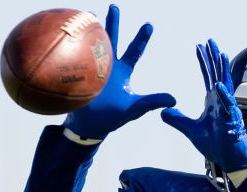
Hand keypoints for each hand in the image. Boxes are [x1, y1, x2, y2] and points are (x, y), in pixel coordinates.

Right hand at [63, 4, 175, 139]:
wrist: (89, 126)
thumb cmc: (113, 118)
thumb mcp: (135, 108)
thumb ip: (153, 101)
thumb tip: (175, 99)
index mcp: (123, 71)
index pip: (134, 51)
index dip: (141, 39)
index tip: (149, 25)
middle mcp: (108, 65)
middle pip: (112, 40)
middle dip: (113, 23)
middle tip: (114, 7)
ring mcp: (92, 67)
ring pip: (93, 43)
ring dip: (92, 29)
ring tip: (91, 14)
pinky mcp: (79, 73)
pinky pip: (77, 56)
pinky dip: (75, 44)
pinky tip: (71, 32)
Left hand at [161, 39, 246, 172]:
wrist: (230, 160)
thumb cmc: (217, 145)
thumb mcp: (191, 130)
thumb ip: (178, 120)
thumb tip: (163, 112)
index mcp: (213, 102)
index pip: (208, 77)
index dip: (203, 62)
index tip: (199, 47)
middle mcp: (221, 102)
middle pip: (217, 75)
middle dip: (213, 58)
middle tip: (209, 41)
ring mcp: (228, 110)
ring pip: (225, 85)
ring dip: (222, 70)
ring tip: (220, 53)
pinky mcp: (232, 122)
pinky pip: (227, 106)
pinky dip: (223, 96)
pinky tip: (218, 85)